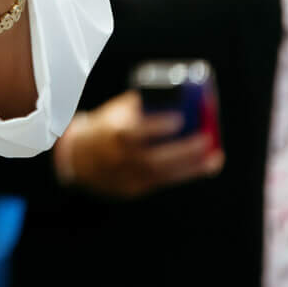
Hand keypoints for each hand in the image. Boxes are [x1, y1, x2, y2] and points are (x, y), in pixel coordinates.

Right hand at [55, 91, 223, 198]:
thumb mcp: (115, 113)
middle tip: (206, 139)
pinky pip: (161, 183)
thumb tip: (176, 97)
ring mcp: (124, 177)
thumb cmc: (102, 129)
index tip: (179, 118)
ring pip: (160, 174)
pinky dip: (184, 174)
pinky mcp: (132, 189)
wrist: (76, 157)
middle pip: (151, 158)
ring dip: (190, 166)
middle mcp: (116, 159)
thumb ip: (141, 107)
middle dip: (182, 151)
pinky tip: (203, 166)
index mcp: (109, 135)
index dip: (156, 127)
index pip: (133, 133)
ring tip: (212, 157)